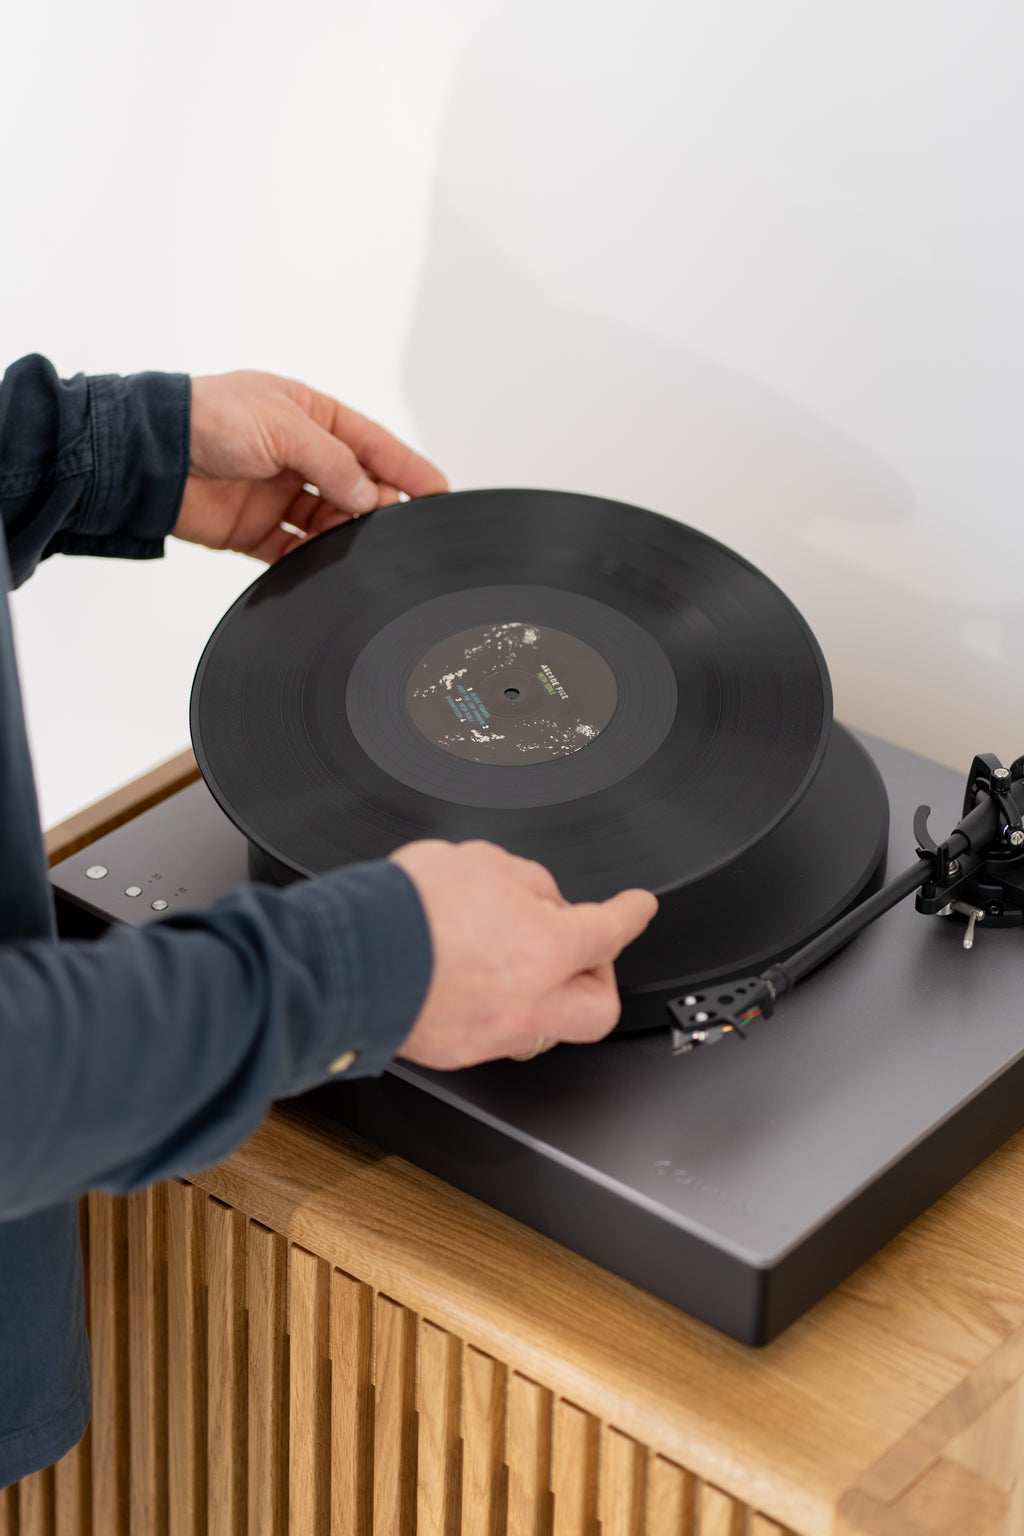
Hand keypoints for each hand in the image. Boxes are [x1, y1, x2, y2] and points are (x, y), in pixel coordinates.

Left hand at [174, 371, 447, 562]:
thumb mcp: (284, 427)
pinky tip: (325, 564)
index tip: (439, 492)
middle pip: (356, 487)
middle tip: (396, 523)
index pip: (372, 445)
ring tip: (359, 544)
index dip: (407, 468)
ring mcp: (277, 493)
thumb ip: (334, 464)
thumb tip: (372, 497)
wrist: (148, 453)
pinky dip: (312, 560)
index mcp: (309, 416)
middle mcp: (297, 455)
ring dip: (346, 535)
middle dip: (379, 506)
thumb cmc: (206, 416)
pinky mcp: (254, 530)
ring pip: (330, 523)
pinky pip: (295, 551)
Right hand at [390, 840, 658, 1069]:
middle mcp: (528, 1004)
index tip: (638, 907)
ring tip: (515, 959)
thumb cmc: (403, 906)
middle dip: (599, 977)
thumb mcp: (480, 862)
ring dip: (544, 993)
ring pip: (545, 1026)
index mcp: (545, 950)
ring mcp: (491, 1036)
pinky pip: (496, 1034)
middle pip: (599, 1008)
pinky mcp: (455, 1052)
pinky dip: (497, 1008)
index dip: (630, 915)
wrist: (342, 956)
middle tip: (581, 949)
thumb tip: (537, 900)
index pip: (609, 932)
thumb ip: (525, 883)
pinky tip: (474, 981)